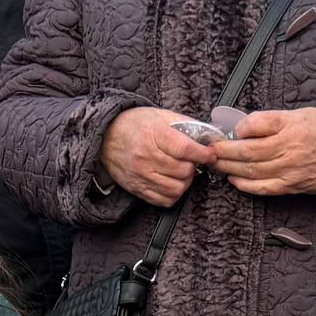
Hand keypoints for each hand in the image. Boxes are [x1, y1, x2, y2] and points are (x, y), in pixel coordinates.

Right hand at [99, 108, 215, 207]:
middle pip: (183, 171)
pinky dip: (173, 194)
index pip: (185, 149)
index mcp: (154, 135)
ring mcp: (141, 175)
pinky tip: (172, 182)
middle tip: (191, 161)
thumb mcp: (159, 116)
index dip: (203, 154)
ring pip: (176, 188)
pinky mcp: (137, 188)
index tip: (209, 155)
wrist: (106, 136)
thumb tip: (208, 136)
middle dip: (193, 167)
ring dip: (185, 182)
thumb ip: (184, 124)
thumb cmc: (135, 124)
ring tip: (182, 173)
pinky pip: (164, 200)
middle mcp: (146, 157)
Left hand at [213, 108, 315, 202]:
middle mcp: (290, 148)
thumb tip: (246, 126)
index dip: (239, 128)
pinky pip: (263, 187)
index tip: (231, 129)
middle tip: (210, 149)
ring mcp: (290, 169)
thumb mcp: (304, 114)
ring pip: (251, 170)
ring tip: (216, 163)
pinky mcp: (291, 185)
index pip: (257, 124)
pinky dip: (245, 185)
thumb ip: (276, 119)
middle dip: (224, 150)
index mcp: (293, 125)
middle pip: (248, 150)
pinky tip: (234, 179)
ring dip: (229, 167)